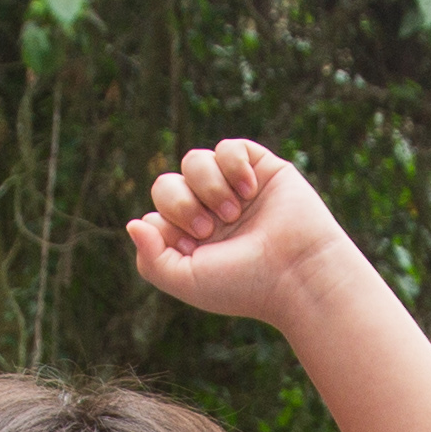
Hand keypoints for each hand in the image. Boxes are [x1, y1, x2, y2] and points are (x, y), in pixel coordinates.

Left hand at [127, 139, 357, 331]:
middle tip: (209, 229)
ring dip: (209, 187)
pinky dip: (233, 166)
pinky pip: (228, 147)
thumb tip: (134, 223)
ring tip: (233, 212)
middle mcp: (209, 212)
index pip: (156, 214)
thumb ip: (150, 259)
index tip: (193, 248)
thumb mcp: (186, 280)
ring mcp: (233, 189)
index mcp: (190, 240)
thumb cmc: (244, 283)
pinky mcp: (259, 168)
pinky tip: (250, 191)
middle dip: (181, 204)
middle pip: (166, 184)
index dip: (167, 225)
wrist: (296, 271)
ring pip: (193, 161)